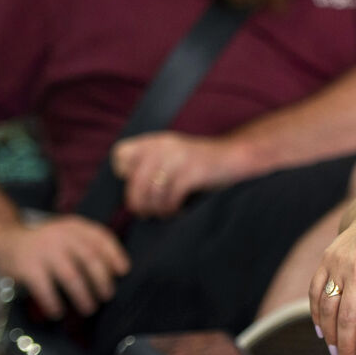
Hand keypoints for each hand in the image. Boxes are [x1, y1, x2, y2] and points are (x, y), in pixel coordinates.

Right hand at [0, 214, 130, 318]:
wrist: (2, 239)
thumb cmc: (42, 244)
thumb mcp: (65, 234)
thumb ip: (85, 245)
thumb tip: (114, 272)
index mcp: (74, 227)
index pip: (101, 238)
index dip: (115, 255)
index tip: (123, 271)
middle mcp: (62, 236)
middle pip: (91, 259)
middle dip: (102, 281)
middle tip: (107, 296)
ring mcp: (44, 250)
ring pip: (72, 276)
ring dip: (84, 295)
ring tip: (89, 308)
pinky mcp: (28, 266)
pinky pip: (46, 289)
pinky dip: (54, 303)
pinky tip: (57, 313)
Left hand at [113, 131, 242, 217]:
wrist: (236, 156)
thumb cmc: (201, 165)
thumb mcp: (171, 157)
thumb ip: (150, 167)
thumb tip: (130, 197)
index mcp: (155, 141)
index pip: (119, 156)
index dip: (125, 177)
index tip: (141, 187)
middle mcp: (163, 145)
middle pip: (134, 182)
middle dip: (140, 203)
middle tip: (148, 213)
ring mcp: (179, 157)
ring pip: (152, 193)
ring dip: (158, 210)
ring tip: (167, 213)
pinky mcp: (193, 171)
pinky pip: (171, 197)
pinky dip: (173, 210)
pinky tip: (180, 211)